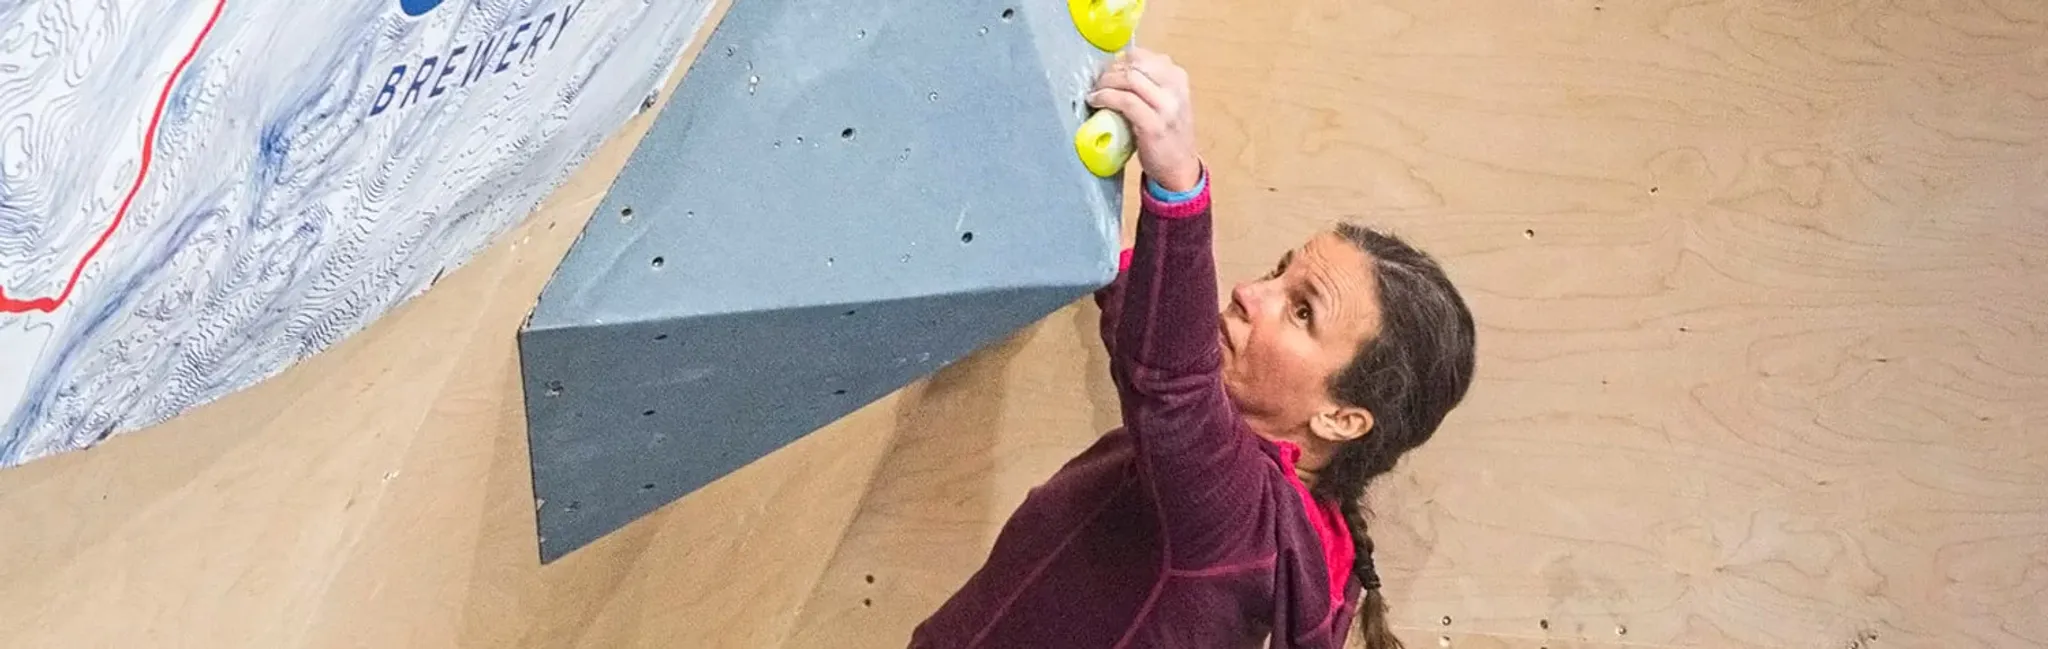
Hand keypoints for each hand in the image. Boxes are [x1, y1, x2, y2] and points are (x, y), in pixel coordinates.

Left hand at [1088, 48, 1200, 191]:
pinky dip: (1106, 97)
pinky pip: (1125, 101)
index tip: (1106, 70)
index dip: (1119, 60)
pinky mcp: (1153, 124)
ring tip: (1095, 91)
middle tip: (1096, 82)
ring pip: (1129, 79)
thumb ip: (1149, 84)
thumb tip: (1116, 70)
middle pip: (1134, 64)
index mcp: (1178, 78)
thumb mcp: (1166, 101)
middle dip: (1110, 71)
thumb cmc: (1168, 134)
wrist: (1180, 167)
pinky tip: (1096, 101)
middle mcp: (1174, 88)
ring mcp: (1166, 106)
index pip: (1143, 56)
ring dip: (1105, 83)